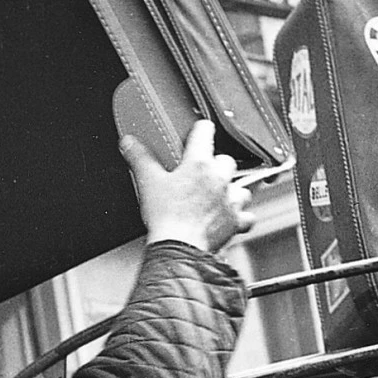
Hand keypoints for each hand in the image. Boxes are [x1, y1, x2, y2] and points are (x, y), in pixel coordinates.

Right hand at [121, 119, 253, 255]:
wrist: (179, 248)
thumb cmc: (166, 217)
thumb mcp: (147, 183)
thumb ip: (139, 158)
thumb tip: (129, 144)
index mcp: (199, 164)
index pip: (205, 132)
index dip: (200, 129)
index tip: (198, 132)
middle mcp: (219, 179)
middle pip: (226, 160)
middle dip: (216, 165)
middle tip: (201, 173)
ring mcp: (230, 200)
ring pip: (243, 187)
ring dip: (232, 189)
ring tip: (219, 194)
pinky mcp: (235, 222)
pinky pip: (247, 216)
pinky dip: (241, 216)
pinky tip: (231, 216)